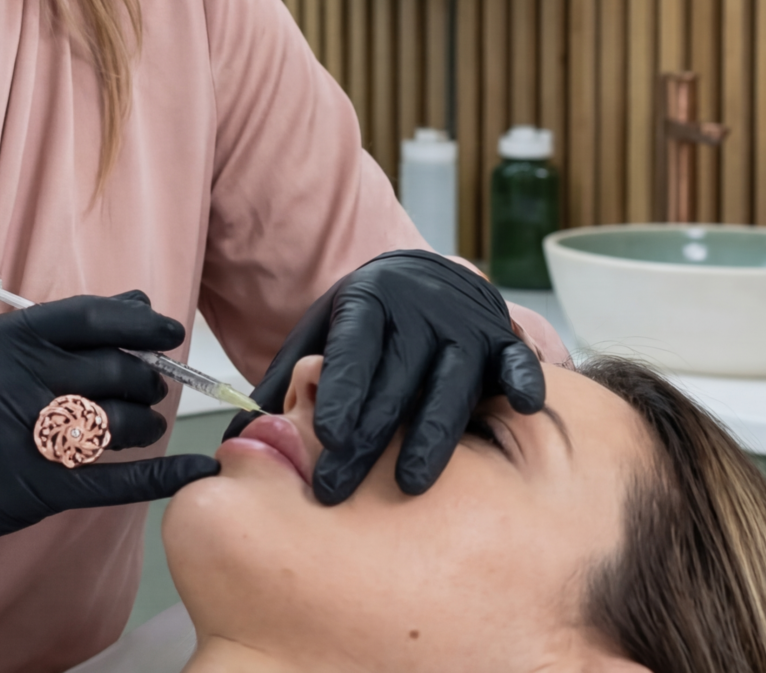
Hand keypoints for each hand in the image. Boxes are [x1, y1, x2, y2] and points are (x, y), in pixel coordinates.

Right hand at [0, 291, 220, 598]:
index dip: (139, 323)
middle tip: (151, 389)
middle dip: (145, 380)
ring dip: (145, 424)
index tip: (170, 331)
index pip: (89, 318)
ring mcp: (22, 434)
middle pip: (110, 372)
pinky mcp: (36, 485)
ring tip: (146, 426)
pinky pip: (113, 479)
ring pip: (115, 422)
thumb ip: (67, 329)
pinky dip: (160, 475)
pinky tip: (195, 469)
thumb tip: (141, 303)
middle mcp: (11, 379)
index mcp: (2, 338)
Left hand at [228, 249, 544, 503]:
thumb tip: (240, 432)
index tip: (329, 436)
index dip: (343, 392)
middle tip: (338, 488)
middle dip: (368, 438)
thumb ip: (285, 378)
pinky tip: (524, 407)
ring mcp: (464, 326)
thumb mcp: (318, 333)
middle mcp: (420, 312)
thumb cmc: (365, 322)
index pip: (354, 349)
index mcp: (368, 304)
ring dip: (433, 435)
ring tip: (412, 483)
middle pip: (394, 380)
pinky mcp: (502, 339)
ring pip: (450, 384)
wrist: (424, 277)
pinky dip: (525, 381)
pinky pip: (517, 361)